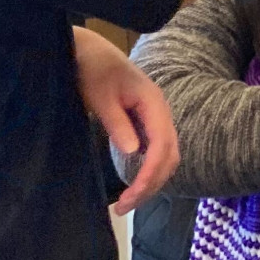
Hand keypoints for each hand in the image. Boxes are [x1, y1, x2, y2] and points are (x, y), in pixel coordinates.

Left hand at [72, 27, 178, 213]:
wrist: (89, 51)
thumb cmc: (93, 68)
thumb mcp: (100, 95)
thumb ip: (117, 122)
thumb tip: (133, 152)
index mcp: (154, 103)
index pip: (162, 147)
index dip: (150, 175)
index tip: (131, 196)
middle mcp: (160, 113)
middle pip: (169, 157)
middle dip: (151, 185)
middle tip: (123, 208)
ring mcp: (154, 119)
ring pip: (164, 158)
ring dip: (150, 182)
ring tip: (126, 203)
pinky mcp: (145, 124)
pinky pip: (154, 153)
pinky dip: (146, 172)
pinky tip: (130, 184)